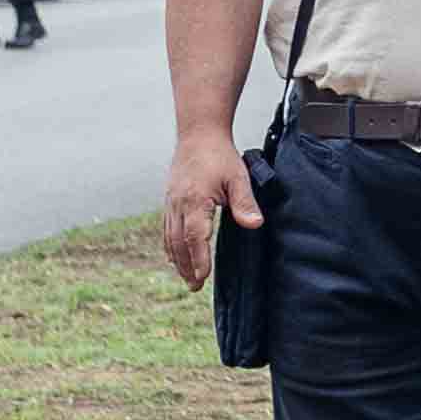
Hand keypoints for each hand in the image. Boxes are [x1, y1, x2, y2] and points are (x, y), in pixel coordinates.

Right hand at [164, 130, 259, 289]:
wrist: (198, 133)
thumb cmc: (220, 155)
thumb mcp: (238, 177)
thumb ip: (244, 203)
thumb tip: (254, 225)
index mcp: (195, 200)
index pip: (195, 236)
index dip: (198, 259)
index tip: (202, 278)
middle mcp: (178, 204)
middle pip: (178, 243)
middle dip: (186, 266)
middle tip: (194, 287)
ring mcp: (170, 202)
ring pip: (169, 237)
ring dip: (177, 259)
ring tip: (187, 278)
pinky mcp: (169, 199)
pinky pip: (166, 228)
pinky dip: (170, 245)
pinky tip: (176, 256)